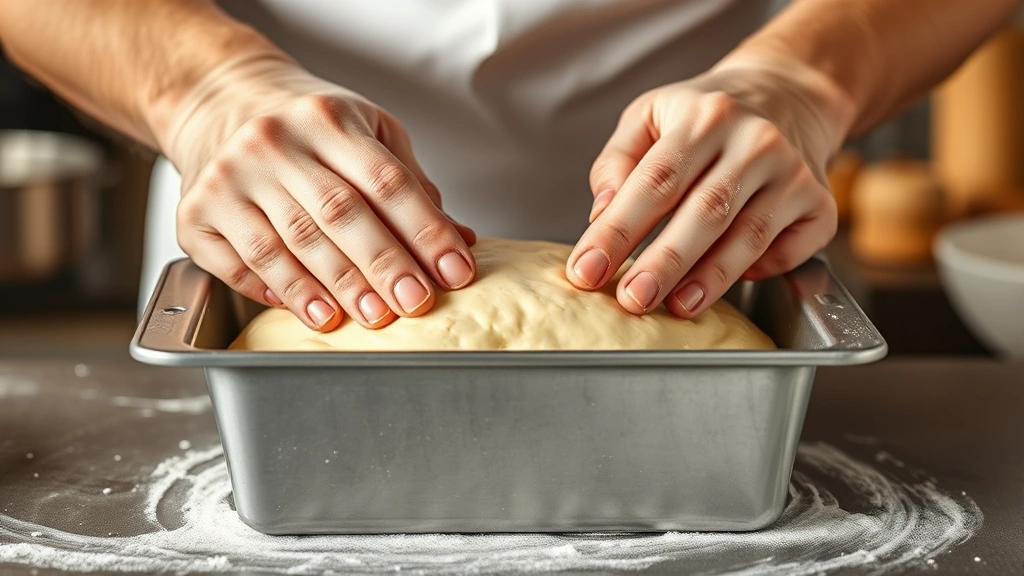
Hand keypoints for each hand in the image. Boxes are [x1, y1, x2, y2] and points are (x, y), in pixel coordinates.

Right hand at [159, 54, 476, 331]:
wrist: (222, 104)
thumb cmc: (308, 128)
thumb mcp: (367, 132)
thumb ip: (410, 185)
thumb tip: (458, 241)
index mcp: (327, 119)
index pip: (386, 180)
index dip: (425, 230)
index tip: (454, 271)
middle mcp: (273, 142)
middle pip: (338, 213)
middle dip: (383, 265)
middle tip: (415, 303)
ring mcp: (229, 176)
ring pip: (289, 243)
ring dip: (334, 287)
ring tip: (370, 317)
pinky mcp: (196, 211)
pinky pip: (240, 263)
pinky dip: (279, 291)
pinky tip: (312, 311)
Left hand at [567, 57, 851, 317]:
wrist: (788, 95)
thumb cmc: (704, 116)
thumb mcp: (650, 114)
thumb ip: (616, 161)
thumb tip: (601, 214)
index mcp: (704, 116)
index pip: (655, 180)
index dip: (619, 229)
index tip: (587, 269)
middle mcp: (755, 141)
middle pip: (705, 211)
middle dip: (665, 262)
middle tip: (631, 300)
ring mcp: (793, 173)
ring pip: (750, 235)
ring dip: (711, 278)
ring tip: (676, 307)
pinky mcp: (820, 203)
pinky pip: (788, 249)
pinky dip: (760, 271)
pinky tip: (727, 284)